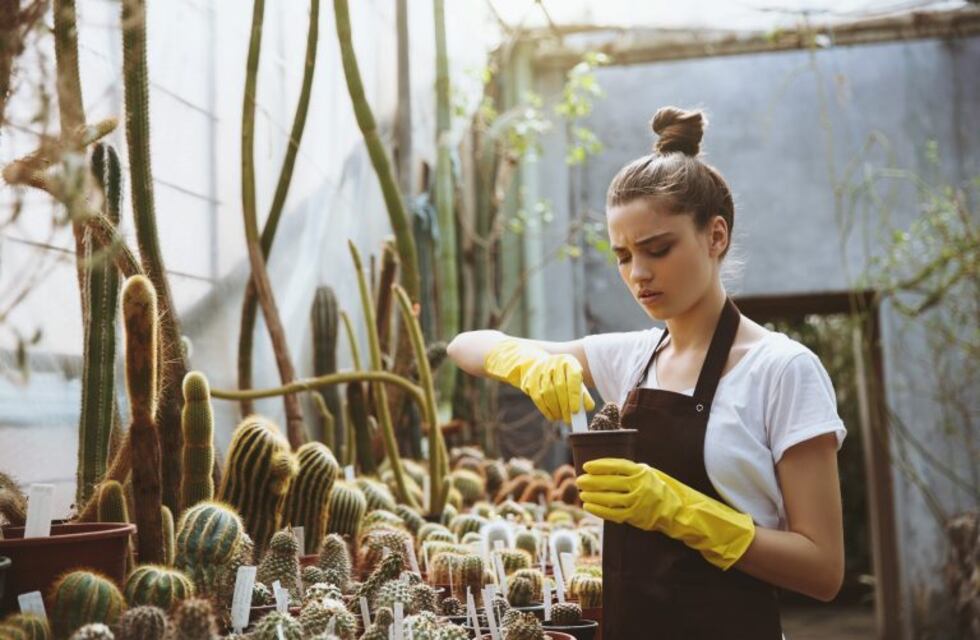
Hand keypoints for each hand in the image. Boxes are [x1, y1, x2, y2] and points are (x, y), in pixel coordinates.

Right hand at [483, 338, 594, 423]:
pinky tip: (552, 416)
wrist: (534, 363)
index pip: (573, 378)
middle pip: (560, 387)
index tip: (576, 411)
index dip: (575, 395)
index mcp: (567, 361)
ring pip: (547, 393)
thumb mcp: (572, 380)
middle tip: (569, 419)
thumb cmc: (560, 376)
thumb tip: (587, 408)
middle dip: (565, 406)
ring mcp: (539, 370)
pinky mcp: (529, 380)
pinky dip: (545, 409)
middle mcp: (553, 362)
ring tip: (561, 418)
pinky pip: (537, 397)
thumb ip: (582, 393)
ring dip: (555, 409)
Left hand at [576, 458, 755, 569]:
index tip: (587, 465)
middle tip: (579, 479)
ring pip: (608, 498)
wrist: (680, 511)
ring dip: (592, 495)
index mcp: (643, 472)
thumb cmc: (664, 488)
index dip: (600, 466)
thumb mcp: (651, 473)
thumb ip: (632, 470)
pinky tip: (589, 506)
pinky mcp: (635, 517)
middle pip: (609, 482)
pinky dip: (599, 509)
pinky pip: (612, 513)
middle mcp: (639, 487)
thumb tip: (609, 467)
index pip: (616, 466)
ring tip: (581, 492)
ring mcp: (637, 503)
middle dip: (591, 481)